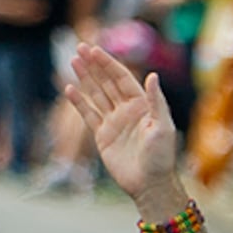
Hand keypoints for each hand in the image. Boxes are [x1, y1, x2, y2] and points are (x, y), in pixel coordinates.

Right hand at [65, 42, 184, 205]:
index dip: (108, 63)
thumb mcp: (163, 126)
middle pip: (106, 82)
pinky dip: (79, 102)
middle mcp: (126, 110)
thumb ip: (156, 101)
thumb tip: (152, 75)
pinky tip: (69, 89)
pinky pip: (88, 115)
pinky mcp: (102, 136)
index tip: (94, 49)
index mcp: (141, 105)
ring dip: (85, 78)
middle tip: (79, 48)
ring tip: (73, 61)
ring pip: (96, 94)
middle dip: (94, 65)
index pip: (121, 78)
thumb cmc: (161, 157)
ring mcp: (113, 122)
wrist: (149, 184)